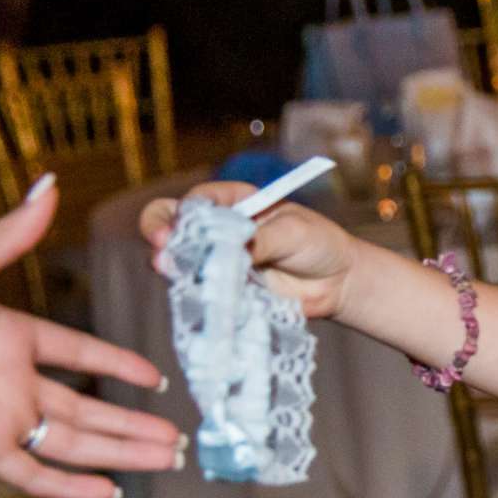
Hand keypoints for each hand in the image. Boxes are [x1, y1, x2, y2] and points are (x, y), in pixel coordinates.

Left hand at [0, 179, 179, 497]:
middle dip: (134, 424)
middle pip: (89, 409)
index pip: (80, 354)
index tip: (155, 379)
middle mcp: (12, 382)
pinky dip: (71, 487)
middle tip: (177, 437)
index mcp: (13, 338)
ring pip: (75, 442)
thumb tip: (48, 184)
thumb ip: (11, 234)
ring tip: (166, 460)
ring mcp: (0, 417)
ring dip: (121, 452)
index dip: (118, 365)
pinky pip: (35, 472)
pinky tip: (108, 493)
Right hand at [141, 182, 360, 321]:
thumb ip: (261, 240)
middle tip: (162, 251)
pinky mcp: (225, 290)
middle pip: (173, 226)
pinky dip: (197, 293)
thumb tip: (232, 249)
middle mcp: (218, 230)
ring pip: (182, 262)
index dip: (180, 213)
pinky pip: (203, 291)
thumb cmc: (318, 243)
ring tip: (169, 271)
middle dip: (159, 235)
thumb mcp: (293, 233)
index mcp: (234, 203)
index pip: (196, 202)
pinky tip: (198, 296)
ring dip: (173, 267)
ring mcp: (218, 261)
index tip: (176, 229)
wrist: (338, 282)